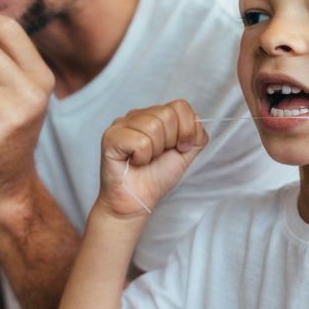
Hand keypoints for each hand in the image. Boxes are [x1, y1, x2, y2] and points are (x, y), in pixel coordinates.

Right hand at [97, 100, 208, 216]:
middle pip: (167, 115)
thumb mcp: (185, 154)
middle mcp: (136, 115)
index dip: (186, 130)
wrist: (136, 202)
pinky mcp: (110, 137)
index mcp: (154, 115)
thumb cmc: (156, 178)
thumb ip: (195, 135)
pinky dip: (142, 157)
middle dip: (169, 142)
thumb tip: (197, 120)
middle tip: (157, 156)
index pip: (180, 106)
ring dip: (154, 151)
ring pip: (153, 126)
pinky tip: (134, 162)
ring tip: (144, 160)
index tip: (179, 148)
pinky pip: (140, 141)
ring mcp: (121, 124)